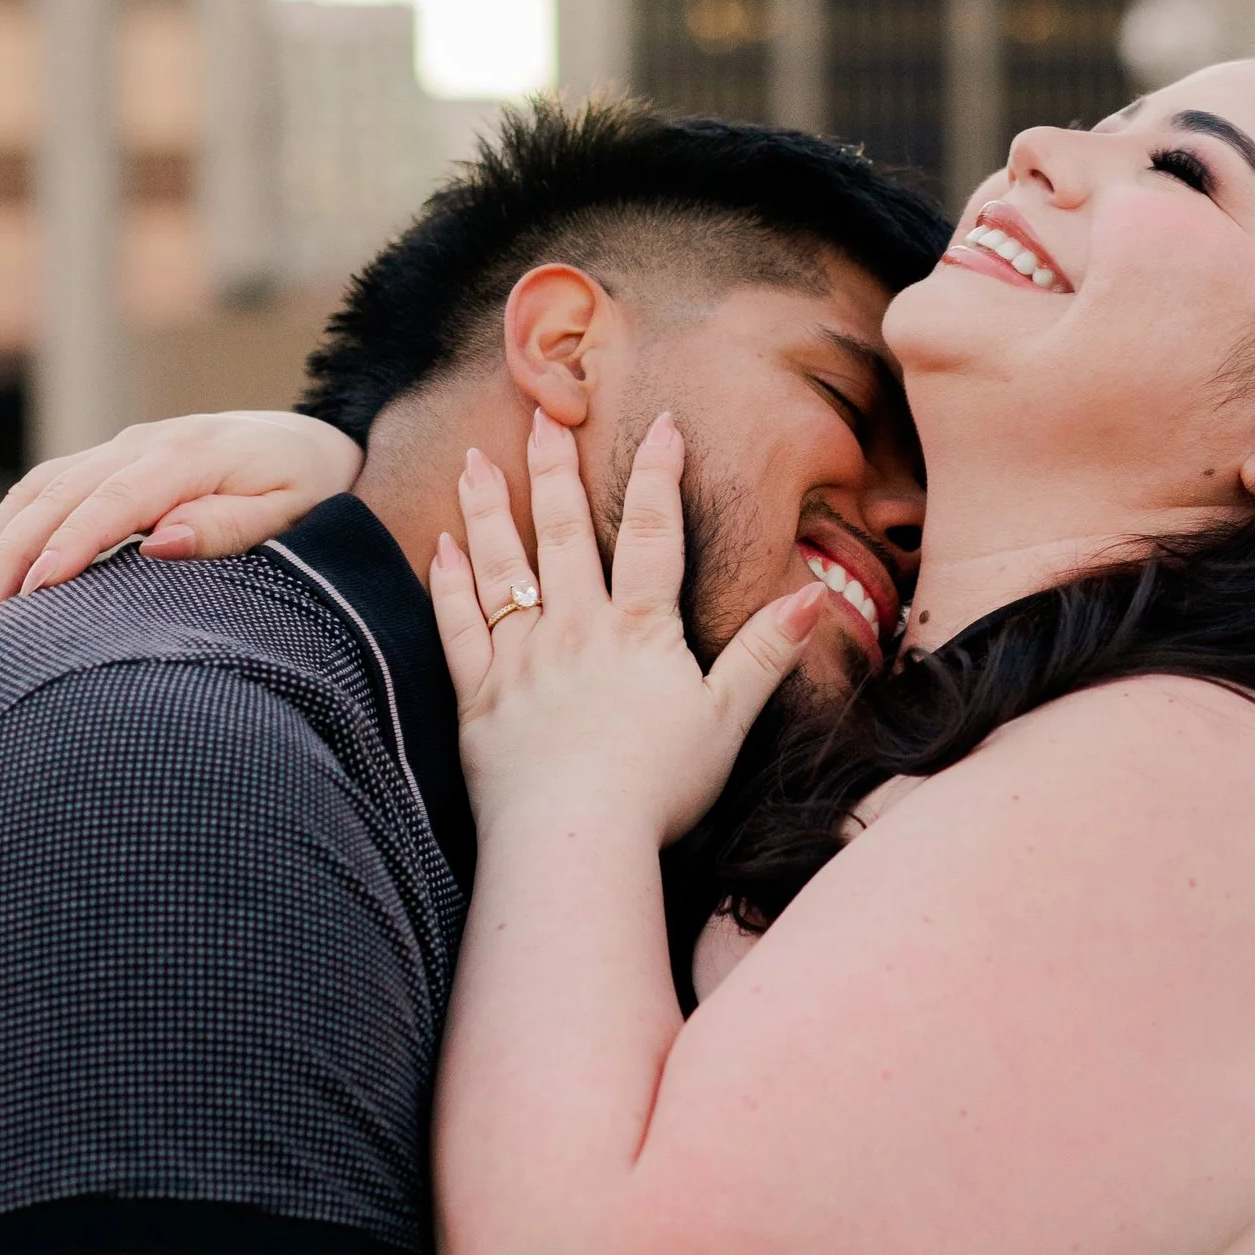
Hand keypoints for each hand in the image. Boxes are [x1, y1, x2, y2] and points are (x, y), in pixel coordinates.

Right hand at [0, 410, 358, 617]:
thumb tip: (162, 543)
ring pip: (44, 486)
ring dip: (4, 541)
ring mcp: (124, 446)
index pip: (115, 499)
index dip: (70, 543)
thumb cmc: (308, 488)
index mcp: (190, 456)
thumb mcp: (291, 513)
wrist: (312, 442)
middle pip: (62, 493)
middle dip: (15, 553)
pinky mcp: (111, 457)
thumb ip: (229, 527)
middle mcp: (146, 442)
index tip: (36, 590)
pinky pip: (49, 484)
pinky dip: (16, 522)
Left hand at [430, 407, 820, 846]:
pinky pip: (458, 625)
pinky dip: (448, 583)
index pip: (653, 534)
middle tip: (544, 414)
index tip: (661, 423)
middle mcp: (576, 628)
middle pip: (565, 532)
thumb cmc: (658, 788)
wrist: (573, 840)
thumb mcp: (728, 719)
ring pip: (502, 565)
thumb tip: (813, 596)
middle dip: (556, 467)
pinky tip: (440, 545)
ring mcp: (521, 658)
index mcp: (639, 631)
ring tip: (477, 457)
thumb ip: (766, 653)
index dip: (658, 475)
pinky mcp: (479, 694)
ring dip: (490, 507)